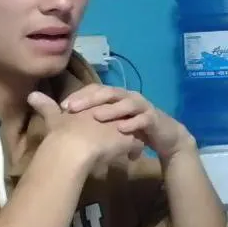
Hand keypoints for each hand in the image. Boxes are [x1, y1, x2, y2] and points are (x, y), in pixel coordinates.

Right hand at [28, 92, 144, 169]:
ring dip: (132, 137)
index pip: (106, 105)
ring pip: (133, 128)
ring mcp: (122, 123)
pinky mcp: (130, 138)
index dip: (106, 115)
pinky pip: (138, 144)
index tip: (103, 124)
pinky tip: (131, 159)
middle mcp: (111, 110)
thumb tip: (31, 95)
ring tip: (128, 150)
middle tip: (119, 135)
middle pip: (122, 114)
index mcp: (95, 104)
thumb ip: (46, 107)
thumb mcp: (54, 119)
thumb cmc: (62, 134)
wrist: (74, 148)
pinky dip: (135, 151)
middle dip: (122, 124)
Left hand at [60, 85, 195, 159]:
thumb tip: (65, 118)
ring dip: (111, 110)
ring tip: (96, 117)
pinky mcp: (154, 119)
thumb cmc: (133, 130)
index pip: (96, 89)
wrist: (165, 137)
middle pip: (108, 92)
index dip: (79, 95)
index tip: (62, 107)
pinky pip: (143, 119)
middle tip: (73, 108)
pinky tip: (121, 129)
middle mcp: (128, 97)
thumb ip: (92, 120)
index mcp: (116, 97)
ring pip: (126, 103)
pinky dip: (132, 123)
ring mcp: (143, 107)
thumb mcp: (111, 125)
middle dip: (90, 99)